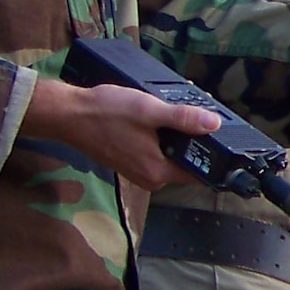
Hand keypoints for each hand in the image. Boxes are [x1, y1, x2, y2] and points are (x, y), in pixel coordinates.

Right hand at [19, 78, 218, 190]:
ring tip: (173, 111)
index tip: (220, 136)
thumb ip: (183, 119)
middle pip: (184, 162)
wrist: (68, 114)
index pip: (198, 173)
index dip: (212, 155)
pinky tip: (155, 117)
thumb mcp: (149, 111)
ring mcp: (137, 171)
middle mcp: (150, 178)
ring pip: (169, 155)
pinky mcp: (128, 161)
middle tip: (197, 113)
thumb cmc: (106, 113)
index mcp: (158, 173)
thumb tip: (214, 124)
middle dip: (192, 139)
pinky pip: (154, 151)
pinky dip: (159, 136)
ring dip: (175, 135)